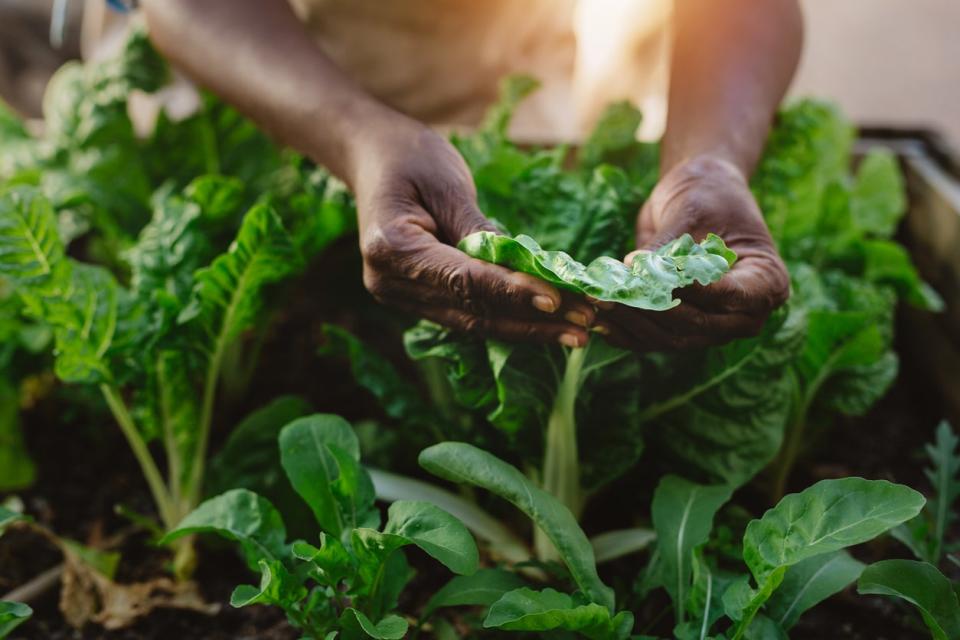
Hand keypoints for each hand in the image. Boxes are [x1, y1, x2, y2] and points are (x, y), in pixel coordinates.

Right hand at [351, 117, 592, 345]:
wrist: (372, 157)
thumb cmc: (410, 157)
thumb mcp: (446, 182)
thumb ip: (477, 229)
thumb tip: (520, 266)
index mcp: (390, 249)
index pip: (462, 279)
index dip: (512, 292)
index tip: (558, 299)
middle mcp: (391, 284)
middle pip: (471, 311)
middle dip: (532, 320)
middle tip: (585, 324)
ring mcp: (402, 297)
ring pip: (474, 322)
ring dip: (528, 329)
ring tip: (578, 332)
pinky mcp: (419, 299)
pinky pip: (470, 314)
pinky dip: (510, 318)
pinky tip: (549, 324)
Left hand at [596, 155, 789, 351]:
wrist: (699, 193)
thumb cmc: (707, 196)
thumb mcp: (691, 214)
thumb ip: (668, 248)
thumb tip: (634, 272)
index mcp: (766, 283)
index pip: (731, 297)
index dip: (695, 293)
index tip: (657, 281)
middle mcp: (743, 314)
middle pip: (698, 325)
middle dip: (652, 310)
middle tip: (613, 294)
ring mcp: (712, 325)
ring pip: (671, 338)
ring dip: (632, 323)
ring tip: (598, 303)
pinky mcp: (682, 327)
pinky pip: (654, 339)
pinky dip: (626, 332)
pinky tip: (599, 321)